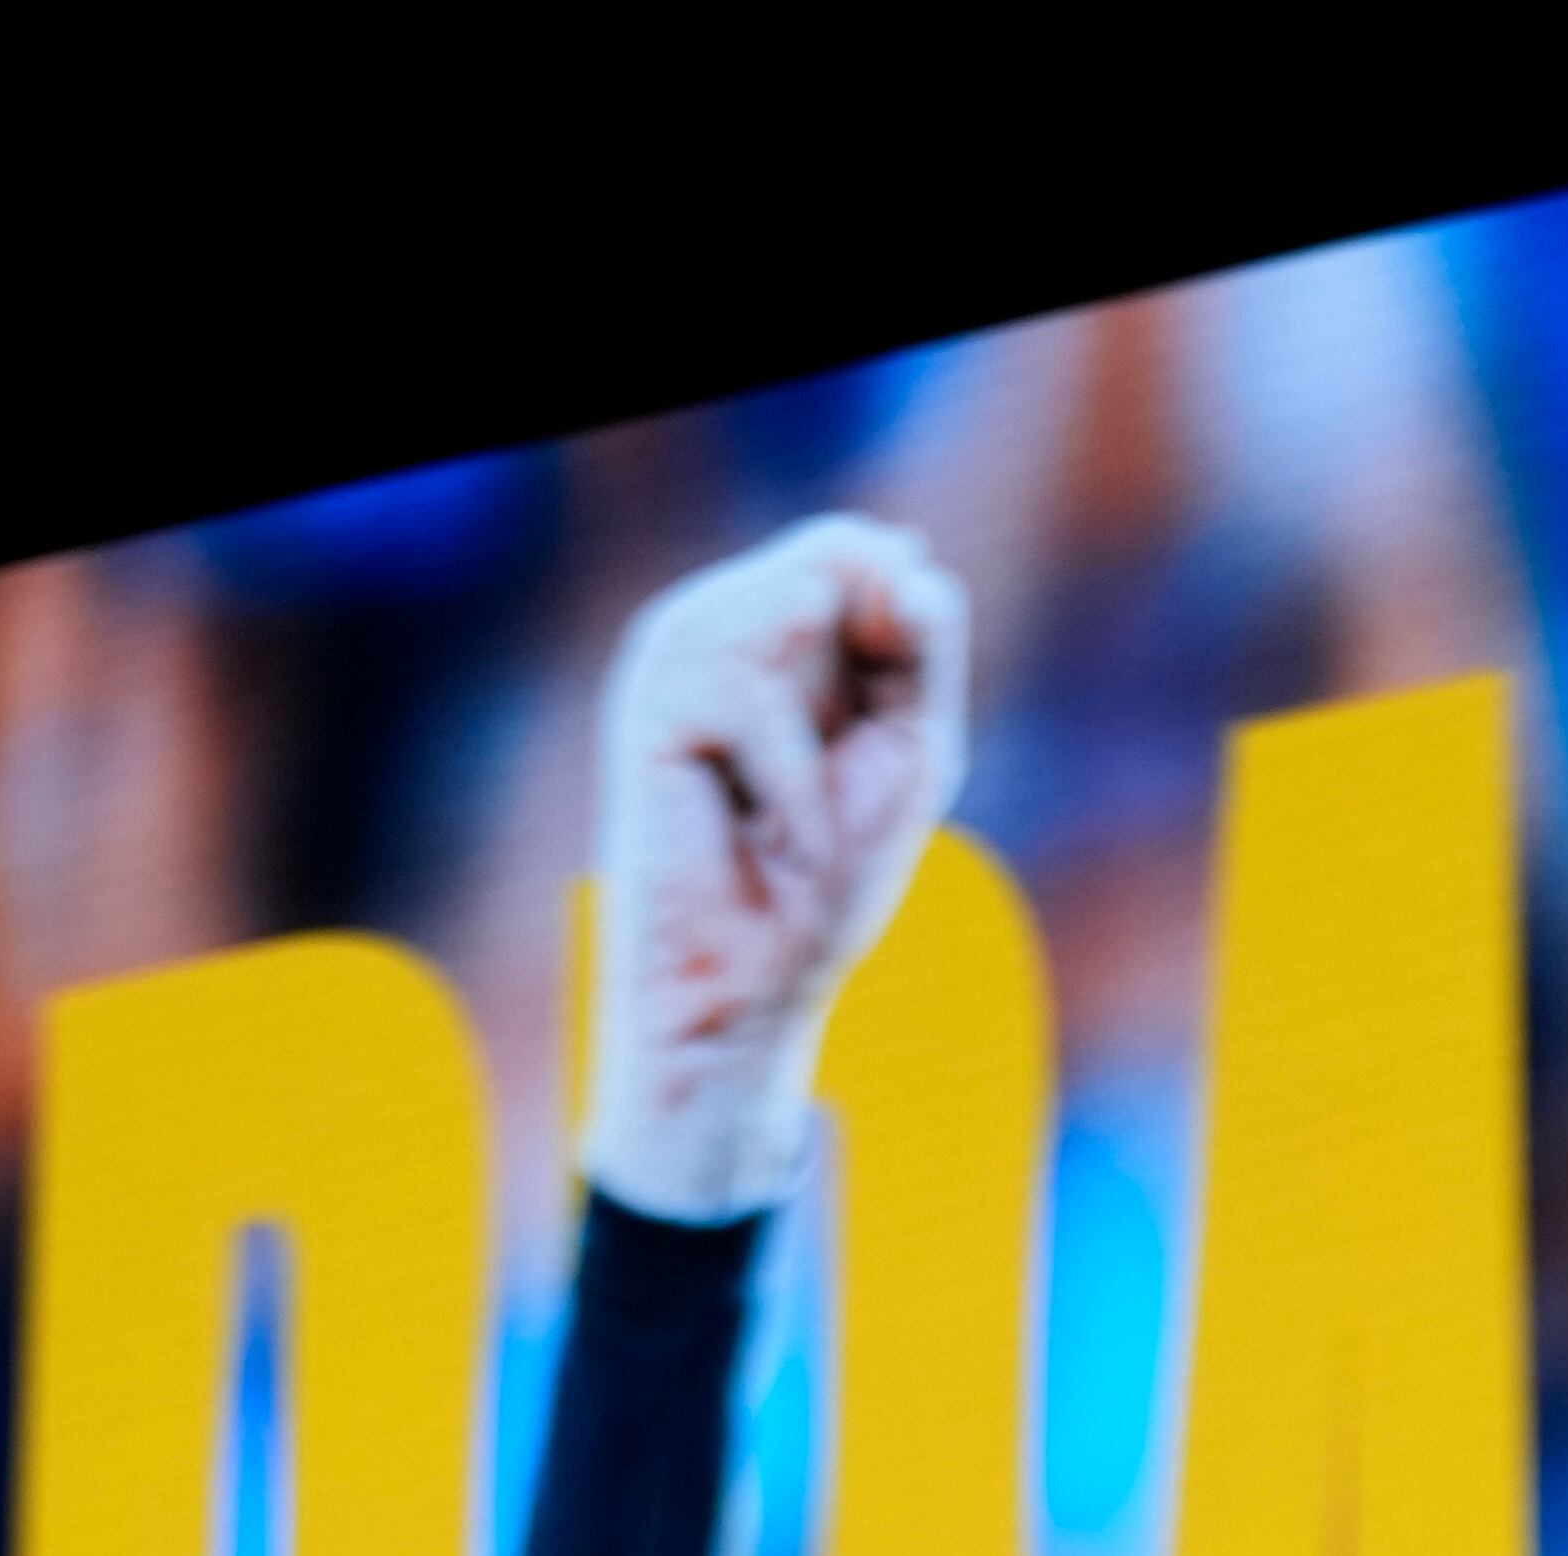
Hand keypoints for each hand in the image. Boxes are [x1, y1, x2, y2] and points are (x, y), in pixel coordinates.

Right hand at [581, 516, 969, 1223]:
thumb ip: (918, 641)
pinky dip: (789, 779)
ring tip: (795, 819)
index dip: (897, 615)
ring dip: (824, 738)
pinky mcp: (649, 702)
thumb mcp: (912, 745)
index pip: (856, 550)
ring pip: (791, 606)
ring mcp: (675, 654)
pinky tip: (768, 836)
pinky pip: (750, 692)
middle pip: (831, 563)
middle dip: (867, 680)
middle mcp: (720, 622)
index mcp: (777, 628)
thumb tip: (897, 548)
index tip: (895, 709)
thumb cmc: (825, 884)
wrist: (749, 994)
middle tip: (835, 786)